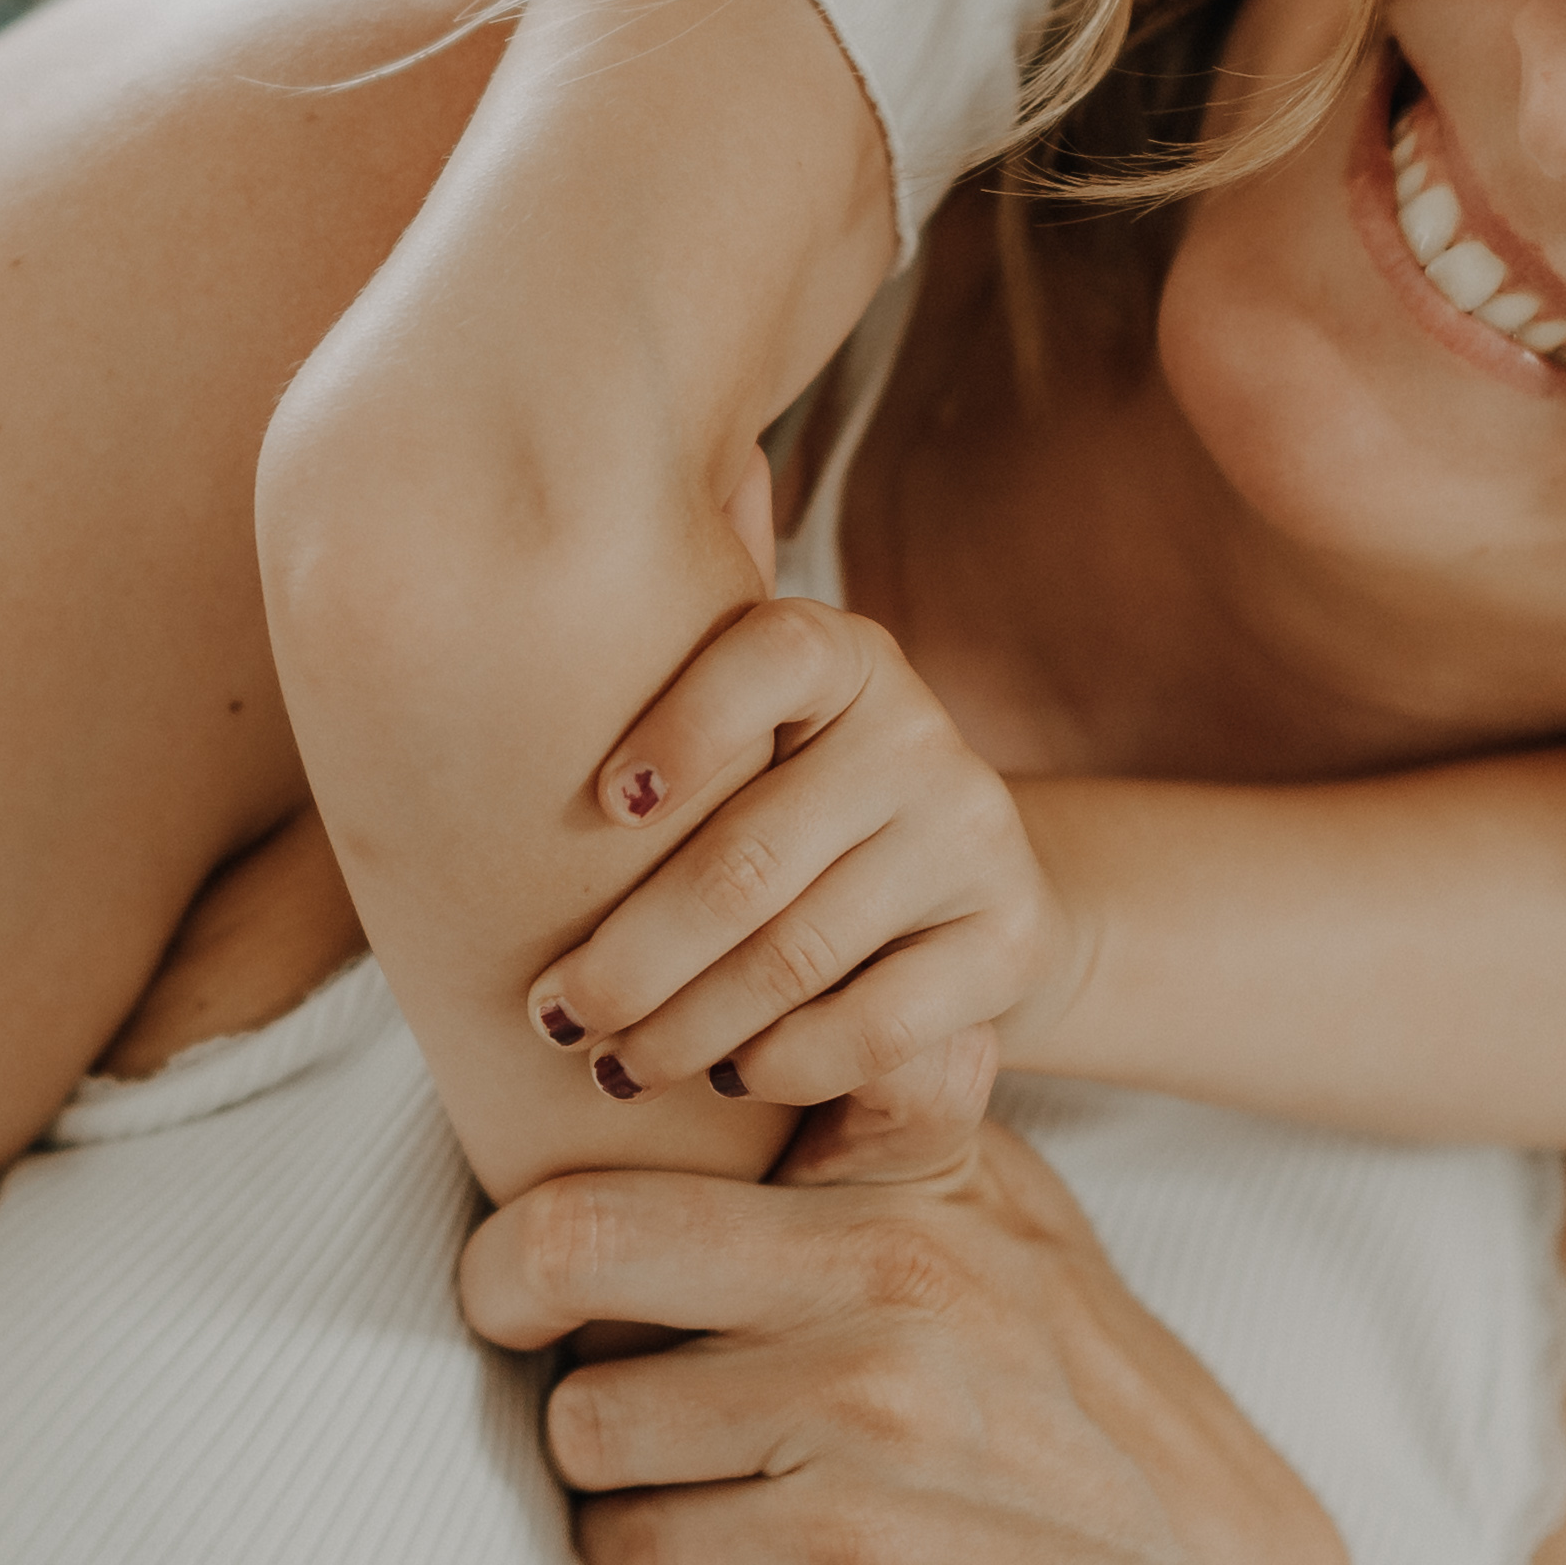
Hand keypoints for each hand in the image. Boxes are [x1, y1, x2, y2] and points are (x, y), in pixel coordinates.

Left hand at [461, 1132, 1381, 1564]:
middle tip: (529, 1342)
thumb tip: (784, 1021)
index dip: (532, 1211)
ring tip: (667, 1471)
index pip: (636, 1154)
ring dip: (601, 1466)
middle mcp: (887, 1277)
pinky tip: (712, 1558)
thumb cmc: (1075, 1416)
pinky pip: (642, 1547)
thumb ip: (894, 1127)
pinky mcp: (850, 1549)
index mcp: (908, 1185)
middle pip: (570, 1255)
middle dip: (515, 1311)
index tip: (521, 1258)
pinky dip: (646, 1562)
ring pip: (590, 1420)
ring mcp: (868, 1414)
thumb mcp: (1010, 1233)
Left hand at [529, 601, 1059, 1168]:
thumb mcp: (754, 722)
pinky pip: (878, 1025)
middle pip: (747, 857)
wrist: (964, 889)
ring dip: (684, 1029)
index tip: (600, 809)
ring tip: (613, 1064)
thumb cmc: (795, 798)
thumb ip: (686, 648)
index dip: (683, 727)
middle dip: (631, 955)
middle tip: (555, 1016)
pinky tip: (727, 1083)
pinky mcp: (1010, 938)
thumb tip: (658, 482)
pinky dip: (785, 1064)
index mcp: (844, 657)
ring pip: (796, 954)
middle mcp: (919, 733)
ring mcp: (974, 834)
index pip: (768, 660)